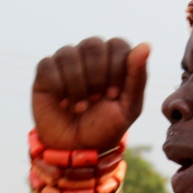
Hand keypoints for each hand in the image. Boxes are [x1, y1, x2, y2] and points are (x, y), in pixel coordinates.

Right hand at [32, 37, 149, 150]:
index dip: (116, 68)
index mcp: (114, 59)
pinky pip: (48, 65)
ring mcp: (67, 61)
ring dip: (77, 84)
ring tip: (80, 107)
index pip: (117, 44)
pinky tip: (63, 103)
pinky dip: (58, 86)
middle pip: (93, 44)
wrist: (77, 148)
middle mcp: (90, 55)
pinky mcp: (45, 71)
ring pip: (69, 53)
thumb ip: (138, 77)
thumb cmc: (106, 126)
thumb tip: (146, 44)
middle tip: (96, 100)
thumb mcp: (128, 107)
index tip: (113, 95)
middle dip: (96, 75)